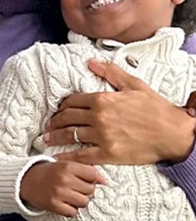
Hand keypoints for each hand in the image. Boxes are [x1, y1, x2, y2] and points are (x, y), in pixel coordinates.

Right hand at [20, 161, 104, 216]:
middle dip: (85, 190)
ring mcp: (59, 193)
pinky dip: (70, 210)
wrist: (24, 180)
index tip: (84, 180)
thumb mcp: (64, 164)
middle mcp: (64, 179)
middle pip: (90, 190)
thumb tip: (103, 181)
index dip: (91, 179)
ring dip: (79, 201)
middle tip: (74, 188)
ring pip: (84, 202)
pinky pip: (72, 212)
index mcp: (68, 166)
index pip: (93, 175)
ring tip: (69, 196)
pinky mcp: (53, 205)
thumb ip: (83, 169)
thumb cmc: (48, 172)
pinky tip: (64, 204)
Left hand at [45, 60, 195, 164]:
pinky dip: (67, 157)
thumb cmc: (156, 108)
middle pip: (67, 118)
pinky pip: (81, 156)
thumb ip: (111, 73)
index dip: (62, 106)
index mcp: (103, 99)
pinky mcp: (108, 153)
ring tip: (47, 139)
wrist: (174, 132)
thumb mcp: (134, 85)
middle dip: (55, 121)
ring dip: (55, 137)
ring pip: (70, 136)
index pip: (73, 101)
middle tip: (48, 125)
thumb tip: (91, 62)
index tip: (58, 110)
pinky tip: (57, 157)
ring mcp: (102, 136)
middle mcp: (99, 117)